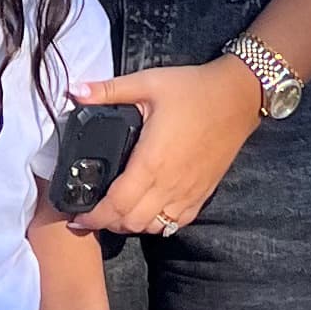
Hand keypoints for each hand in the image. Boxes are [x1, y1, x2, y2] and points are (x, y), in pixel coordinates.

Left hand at [67, 56, 262, 241]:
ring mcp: (188, 193)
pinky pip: (176, 222)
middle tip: (92, 212)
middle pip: (131, 222)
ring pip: (153, 227)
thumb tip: (73, 91)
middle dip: (107, 223)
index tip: (76, 217)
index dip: (93, 216)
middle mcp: (169, 184)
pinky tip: (148, 210)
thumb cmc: (192, 90)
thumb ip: (107, 90)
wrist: (237, 97)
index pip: (116, 205)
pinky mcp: (202, 194)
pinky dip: (157, 223)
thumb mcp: (147, 83)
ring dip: (131, 225)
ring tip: (117, 211)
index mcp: (151, 161)